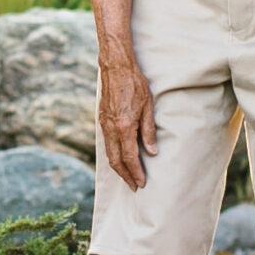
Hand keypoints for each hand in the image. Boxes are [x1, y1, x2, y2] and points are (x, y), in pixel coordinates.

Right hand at [99, 60, 158, 189]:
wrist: (116, 67)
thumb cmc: (135, 84)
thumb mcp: (148, 106)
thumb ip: (148, 131)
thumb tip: (152, 152)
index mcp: (124, 126)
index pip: (129, 157)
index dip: (135, 172)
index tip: (141, 183)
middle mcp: (111, 128)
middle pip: (115, 160)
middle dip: (125, 175)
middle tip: (134, 186)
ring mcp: (104, 124)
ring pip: (109, 153)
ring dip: (118, 167)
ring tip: (128, 176)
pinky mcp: (102, 120)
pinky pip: (106, 144)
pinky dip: (113, 155)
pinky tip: (120, 158)